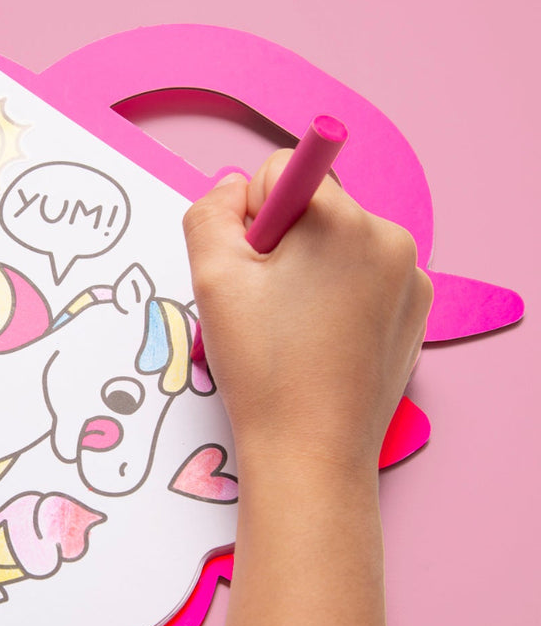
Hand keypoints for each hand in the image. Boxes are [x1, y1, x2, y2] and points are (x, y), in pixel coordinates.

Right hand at [183, 155, 432, 472]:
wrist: (311, 452)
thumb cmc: (263, 369)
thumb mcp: (212, 278)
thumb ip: (210, 212)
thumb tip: (234, 190)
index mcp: (339, 220)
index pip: (278, 172)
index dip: (249, 220)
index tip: (253, 270)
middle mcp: (388, 236)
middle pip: (312, 208)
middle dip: (282, 244)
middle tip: (268, 306)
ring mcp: (411, 275)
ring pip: (338, 242)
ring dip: (309, 270)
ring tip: (294, 329)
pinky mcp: (416, 308)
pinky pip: (364, 275)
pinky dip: (338, 295)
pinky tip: (321, 340)